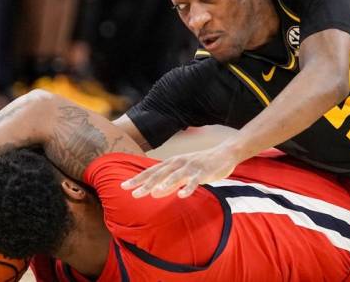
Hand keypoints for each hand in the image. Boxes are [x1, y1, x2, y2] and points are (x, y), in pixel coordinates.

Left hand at [121, 145, 241, 198]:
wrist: (225, 153)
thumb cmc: (201, 164)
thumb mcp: (182, 174)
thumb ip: (168, 183)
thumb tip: (153, 193)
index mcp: (172, 163)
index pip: (151, 172)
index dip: (138, 179)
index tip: (123, 187)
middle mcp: (179, 163)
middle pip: (160, 174)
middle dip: (146, 183)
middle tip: (132, 193)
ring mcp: (191, 167)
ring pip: (176, 176)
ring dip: (165, 184)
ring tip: (153, 192)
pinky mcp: (204, 172)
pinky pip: (195, 181)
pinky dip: (188, 187)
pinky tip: (181, 195)